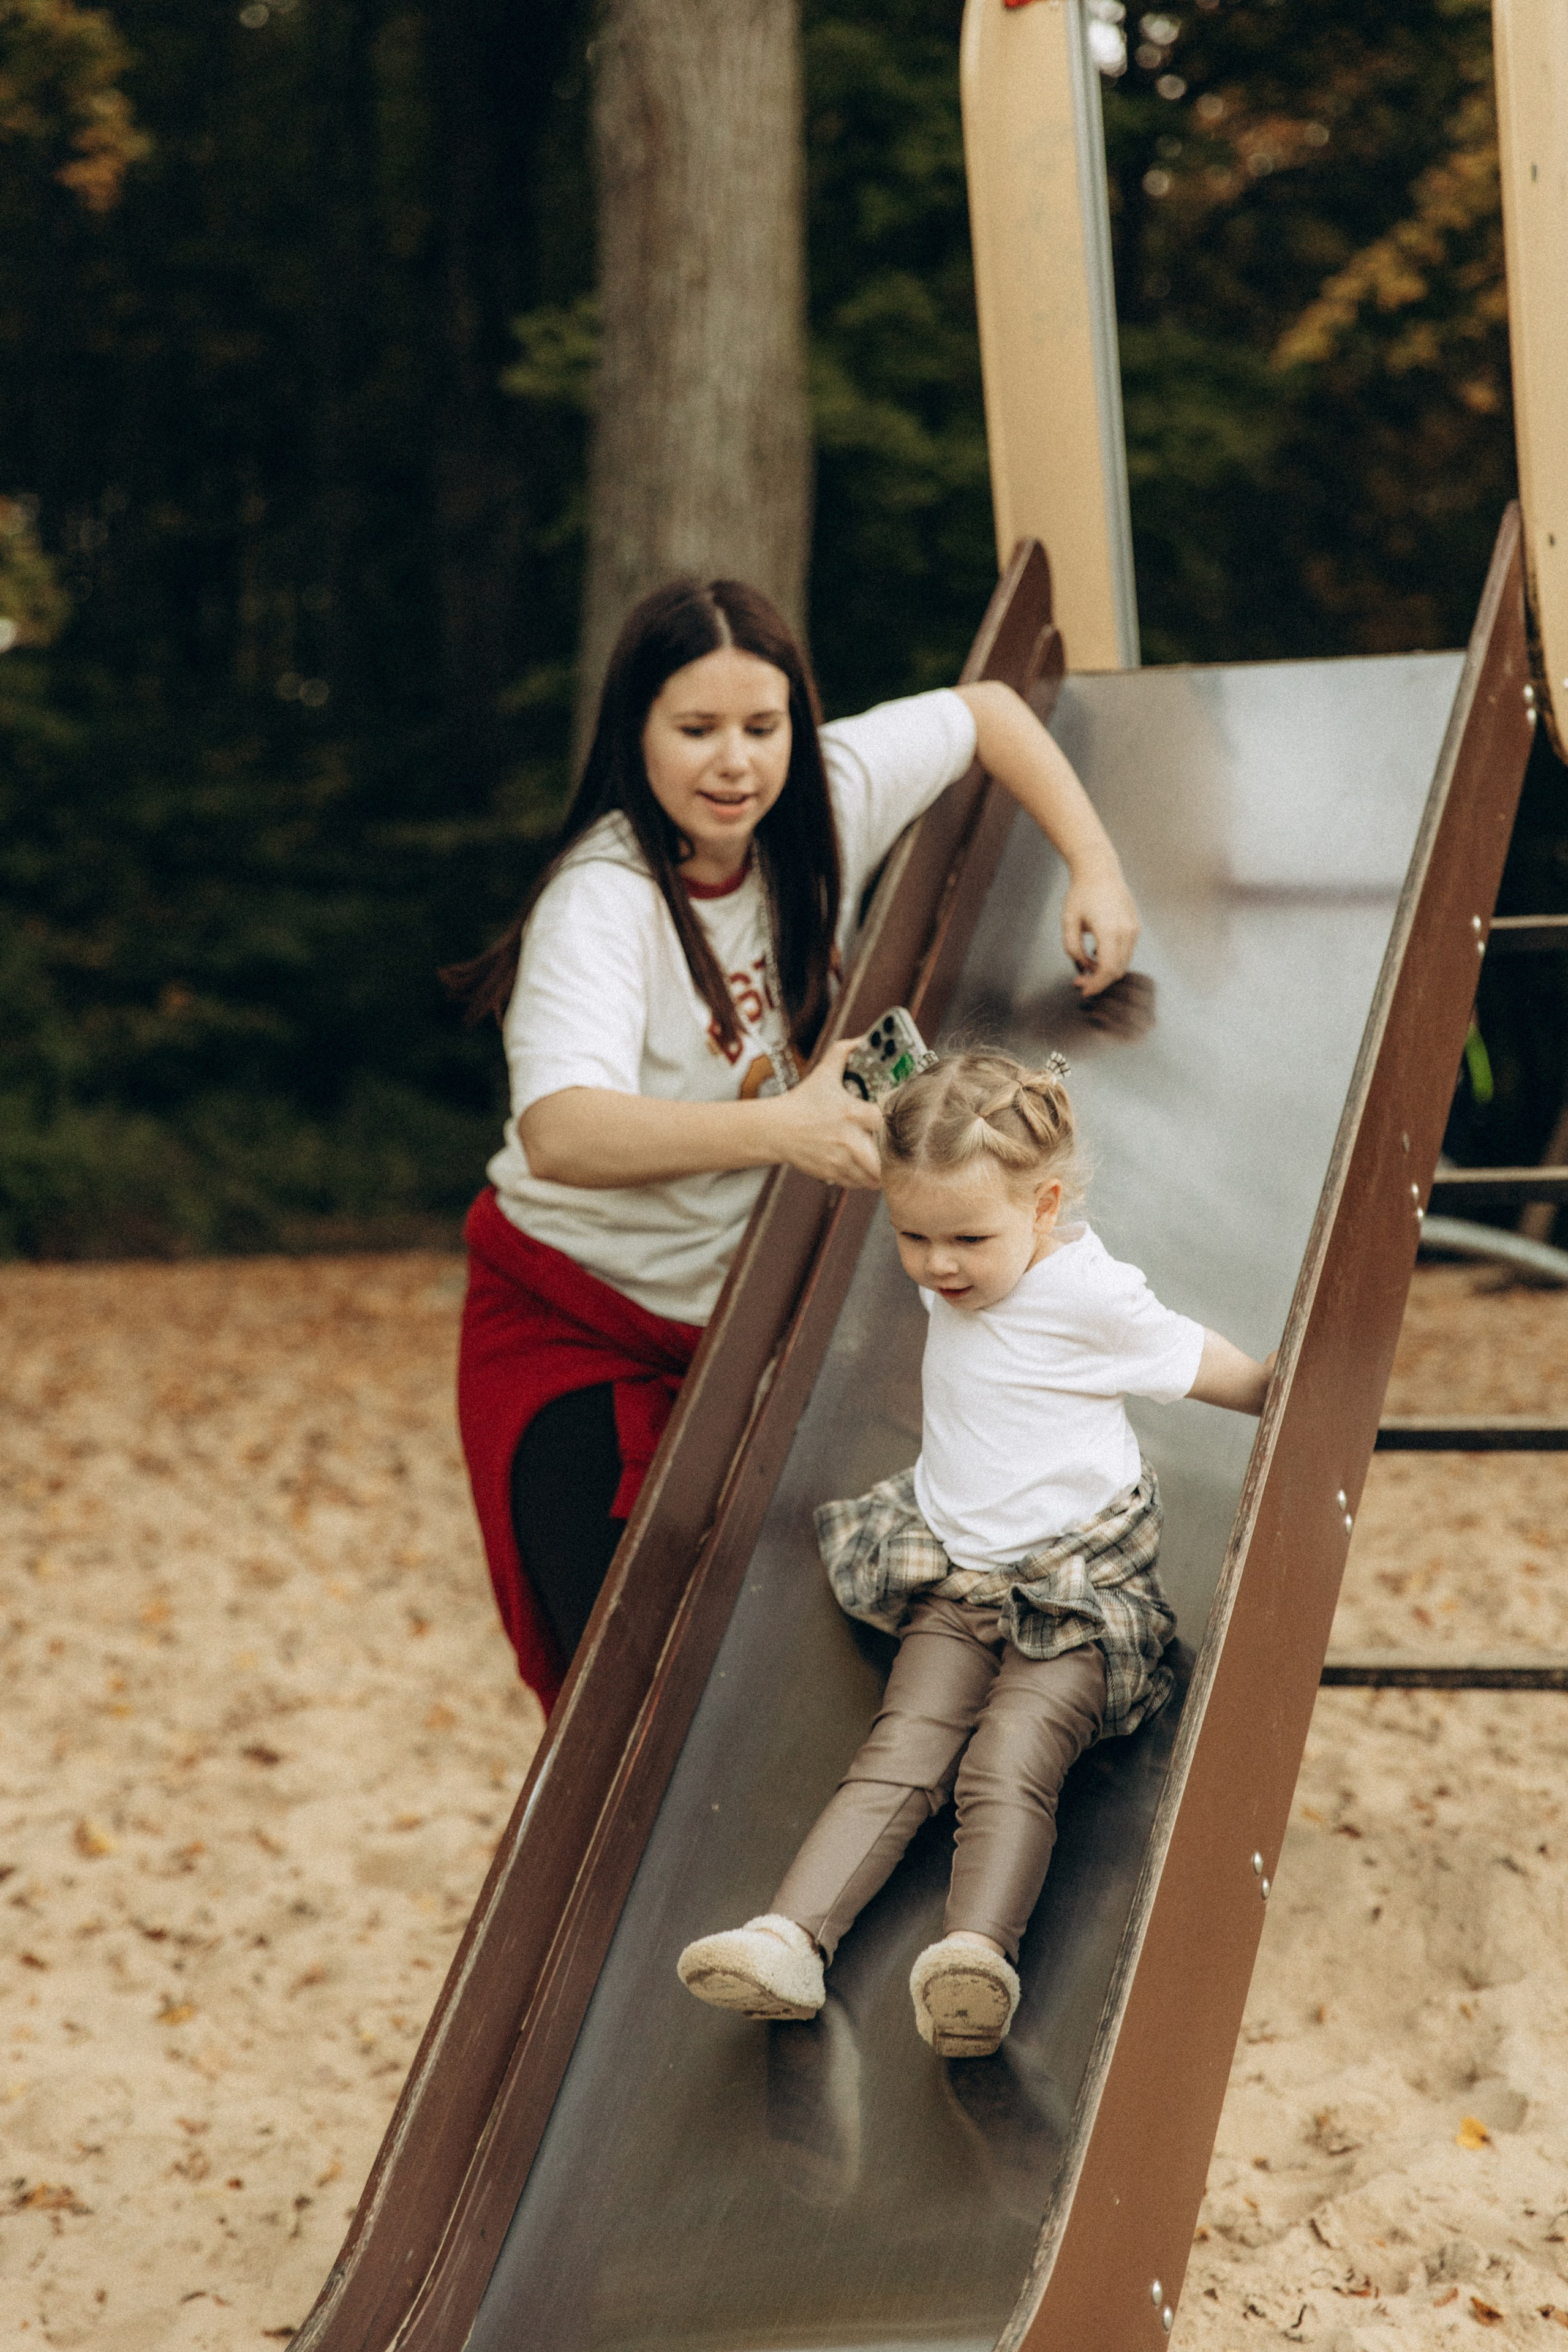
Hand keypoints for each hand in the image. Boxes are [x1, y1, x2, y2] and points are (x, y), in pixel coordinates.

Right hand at [772, 1040, 882, 1187]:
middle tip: (894, 1149)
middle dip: (890, 1155)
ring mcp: (839, 1159)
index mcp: (849, 1112)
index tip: (896, 1119)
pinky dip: (864, 1179)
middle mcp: (847, 1138)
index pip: (884, 1118)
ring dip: (880, 1169)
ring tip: (882, 1161)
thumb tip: (860, 1040)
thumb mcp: (823, 1073)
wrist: (775, 1129)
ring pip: (872, 1174)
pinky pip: (857, 1183)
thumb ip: (843, 1053)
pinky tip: (865, 1169)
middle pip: (883, 1157)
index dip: (893, 1119)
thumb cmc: (802, 1102)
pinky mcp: (831, 1173)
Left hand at [1062, 863, 1139, 998]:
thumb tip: (1083, 968)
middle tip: (1080, 981)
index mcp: (1109, 930)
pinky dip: (1113, 959)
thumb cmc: (1081, 894)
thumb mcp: (1068, 922)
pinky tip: (1097, 954)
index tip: (1084, 991)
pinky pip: (1126, 952)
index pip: (1108, 969)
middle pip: (1117, 970)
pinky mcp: (1135, 926)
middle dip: (1099, 981)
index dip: (1096, 985)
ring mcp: (1134, 929)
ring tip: (1087, 967)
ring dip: (1106, 971)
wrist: (1099, 871)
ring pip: (1123, 963)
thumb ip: (1073, 949)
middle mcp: (1127, 931)